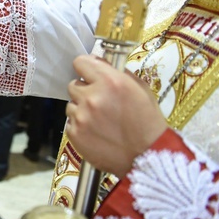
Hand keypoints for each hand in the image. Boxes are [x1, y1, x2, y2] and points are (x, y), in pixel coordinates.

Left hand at [66, 55, 166, 177]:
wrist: (148, 156)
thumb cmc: (148, 122)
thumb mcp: (140, 89)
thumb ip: (118, 73)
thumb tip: (100, 63)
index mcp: (110, 81)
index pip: (80, 62)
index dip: (85, 68)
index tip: (89, 74)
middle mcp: (92, 96)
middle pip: (73, 85)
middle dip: (85, 91)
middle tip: (99, 102)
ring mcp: (81, 116)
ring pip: (71, 104)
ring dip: (81, 109)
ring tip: (100, 120)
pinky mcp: (74, 133)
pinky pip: (70, 122)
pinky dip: (80, 126)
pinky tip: (96, 132)